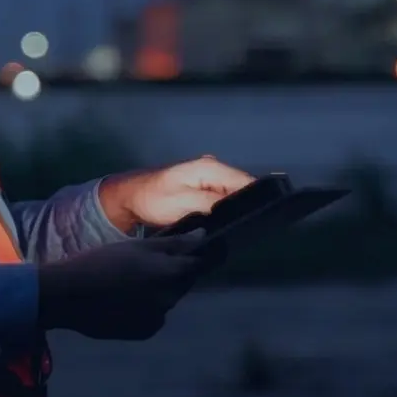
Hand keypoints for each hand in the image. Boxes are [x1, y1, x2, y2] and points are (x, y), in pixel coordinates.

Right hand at [37, 232, 206, 340]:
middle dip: (176, 268)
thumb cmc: (103, 261)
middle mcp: (170, 299)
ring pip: (167, 296)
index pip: (204, 262)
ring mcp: (158, 318)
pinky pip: (154, 313)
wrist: (70, 295)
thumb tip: (204, 236)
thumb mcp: (139, 246)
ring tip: (129, 275)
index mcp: (171, 274)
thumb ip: (175, 243)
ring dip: (159, 286)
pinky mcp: (145, 331)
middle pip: (184, 279)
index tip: (216, 243)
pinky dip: (146, 303)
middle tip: (151, 257)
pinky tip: (122, 295)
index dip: (212, 252)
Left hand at [99, 156, 255, 230]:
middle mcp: (213, 168)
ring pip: (234, 193)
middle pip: (242, 187)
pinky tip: (230, 223)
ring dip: (238, 208)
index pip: (245, 181)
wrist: (130, 198)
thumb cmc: (155, 200)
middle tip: (257, 229)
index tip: (266, 219)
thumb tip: (238, 209)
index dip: (258, 199)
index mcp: (210, 167)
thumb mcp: (184, 203)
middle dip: (249, 205)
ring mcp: (208, 178)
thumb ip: (212, 204)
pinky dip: (228, 209)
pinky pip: (224, 197)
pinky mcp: (204, 189)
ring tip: (246, 229)